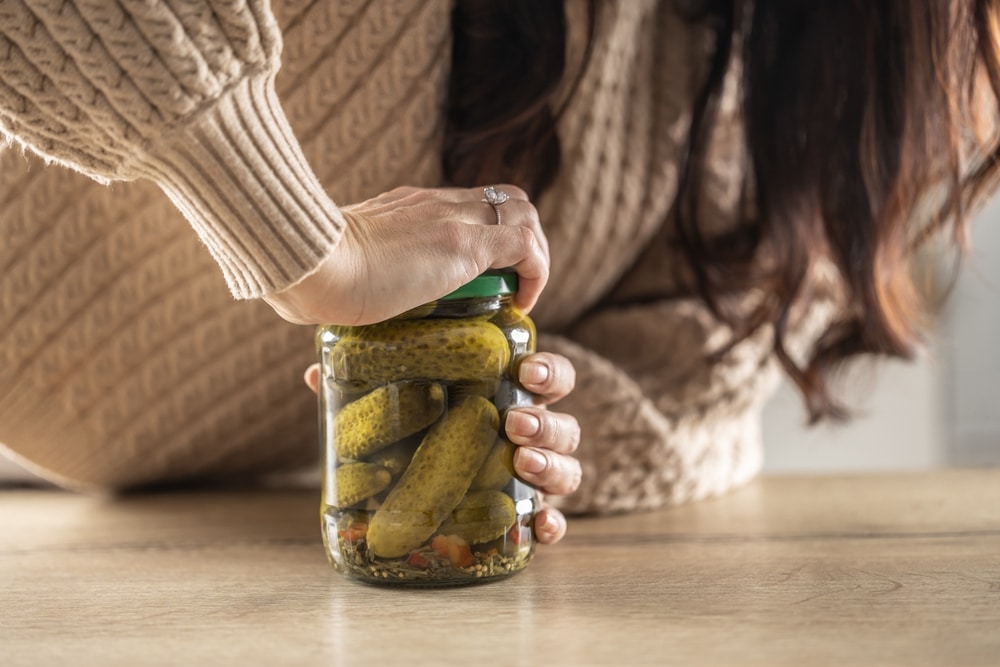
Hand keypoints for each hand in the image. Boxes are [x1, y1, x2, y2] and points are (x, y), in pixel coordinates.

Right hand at [265, 185, 548, 325]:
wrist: (308, 264)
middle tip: (510, 287)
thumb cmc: (309, 277)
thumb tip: (326, 325)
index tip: (483, 277)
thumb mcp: (340, 271)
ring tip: (519, 297)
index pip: (464, 202)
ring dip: (532, 254)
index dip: (488, 231)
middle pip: (504, 198)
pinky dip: (536, 272)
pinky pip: (526, 244)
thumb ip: (347, 282)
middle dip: (521, 239)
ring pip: (523, 212)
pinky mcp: (464, 244)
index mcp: (407, 207)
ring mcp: (451, 219)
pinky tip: (520, 304)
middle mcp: (435, 203)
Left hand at [303, 351, 580, 545]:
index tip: (526, 369)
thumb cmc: (418, 434)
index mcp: (508, 397)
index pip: (547, 377)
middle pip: (564, 423)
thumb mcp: (393, 405)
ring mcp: (530, 478)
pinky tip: (540, 526)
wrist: (413, 502)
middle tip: (514, 422)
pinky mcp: (523, 517)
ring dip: (552, 464)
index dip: (548, 371)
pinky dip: (553, 524)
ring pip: (568, 468)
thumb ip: (363, 386)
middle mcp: (529, 437)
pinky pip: (552, 521)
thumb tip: (315, 374)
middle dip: (545, 422)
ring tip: (521, 462)